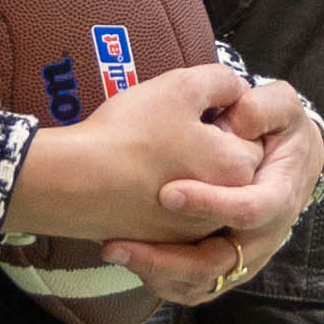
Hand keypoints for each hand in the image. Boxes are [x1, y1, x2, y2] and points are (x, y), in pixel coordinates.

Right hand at [11, 64, 313, 250]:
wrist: (74, 183)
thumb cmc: (132, 132)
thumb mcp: (182, 86)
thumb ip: (222, 81)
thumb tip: (236, 89)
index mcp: (238, 170)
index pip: (249, 134)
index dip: (220, 115)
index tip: (188, 110)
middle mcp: (223, 209)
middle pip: (226, 165)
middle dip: (207, 146)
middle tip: (169, 129)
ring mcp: (191, 232)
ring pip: (199, 188)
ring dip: (184, 171)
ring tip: (150, 150)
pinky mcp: (161, 242)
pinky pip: (172, 213)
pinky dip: (160, 195)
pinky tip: (136, 175)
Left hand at [110, 94, 323, 302]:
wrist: (288, 161)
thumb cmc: (279, 129)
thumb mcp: (283, 106)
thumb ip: (265, 107)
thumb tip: (239, 120)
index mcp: (278, 197)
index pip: (250, 209)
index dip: (211, 203)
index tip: (167, 194)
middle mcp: (261, 238)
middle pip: (216, 264)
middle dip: (166, 258)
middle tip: (119, 244)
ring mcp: (242, 260)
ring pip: (199, 283)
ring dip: (154, 272)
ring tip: (114, 249)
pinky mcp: (222, 269)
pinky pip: (188, 288)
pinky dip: (157, 279)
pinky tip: (126, 257)